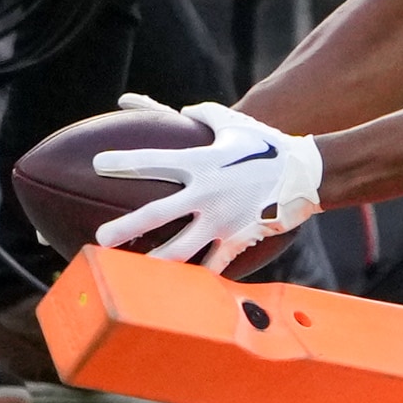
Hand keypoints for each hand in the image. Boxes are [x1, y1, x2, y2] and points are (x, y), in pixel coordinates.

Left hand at [94, 101, 322, 273]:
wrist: (305, 173)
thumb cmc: (267, 144)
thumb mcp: (235, 124)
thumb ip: (204, 114)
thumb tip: (181, 110)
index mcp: (201, 163)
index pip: (154, 161)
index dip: (124, 162)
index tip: (97, 163)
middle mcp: (207, 194)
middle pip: (158, 214)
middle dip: (126, 226)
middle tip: (99, 237)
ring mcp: (222, 220)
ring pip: (181, 249)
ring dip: (152, 263)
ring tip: (128, 275)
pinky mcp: (237, 239)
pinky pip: (213, 265)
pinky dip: (196, 278)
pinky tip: (177, 291)